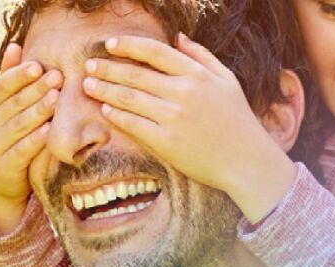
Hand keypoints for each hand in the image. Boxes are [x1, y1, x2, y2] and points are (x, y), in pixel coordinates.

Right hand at [0, 43, 61, 234]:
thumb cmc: (6, 136)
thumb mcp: (2, 108)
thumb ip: (9, 78)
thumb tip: (15, 45)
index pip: (2, 86)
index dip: (19, 76)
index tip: (38, 66)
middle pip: (14, 103)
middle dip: (36, 89)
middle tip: (57, 77)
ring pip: (19, 125)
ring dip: (38, 111)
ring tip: (56, 98)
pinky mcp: (5, 166)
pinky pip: (22, 150)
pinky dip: (35, 140)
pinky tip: (48, 130)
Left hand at [83, 33, 295, 221]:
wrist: (246, 160)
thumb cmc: (237, 119)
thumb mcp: (226, 80)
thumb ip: (201, 56)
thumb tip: (177, 36)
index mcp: (197, 75)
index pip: (154, 52)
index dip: (128, 46)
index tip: (109, 44)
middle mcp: (184, 92)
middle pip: (135, 74)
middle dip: (107, 68)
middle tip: (88, 66)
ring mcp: (174, 117)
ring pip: (129, 98)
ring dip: (104, 90)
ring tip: (88, 85)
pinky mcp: (166, 142)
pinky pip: (133, 124)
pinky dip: (116, 115)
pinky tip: (104, 109)